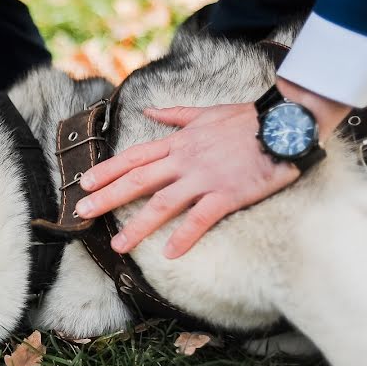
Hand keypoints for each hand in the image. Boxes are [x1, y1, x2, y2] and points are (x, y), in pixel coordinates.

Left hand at [74, 102, 300, 257]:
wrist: (284, 125)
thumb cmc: (246, 120)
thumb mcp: (205, 113)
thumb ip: (174, 115)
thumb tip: (148, 111)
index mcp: (178, 143)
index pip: (134, 157)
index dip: (107, 170)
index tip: (84, 182)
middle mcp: (184, 161)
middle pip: (138, 180)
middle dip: (108, 197)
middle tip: (82, 213)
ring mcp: (204, 178)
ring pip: (163, 203)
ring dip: (138, 226)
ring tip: (119, 245)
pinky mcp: (227, 193)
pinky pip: (201, 217)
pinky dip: (185, 235)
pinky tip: (170, 253)